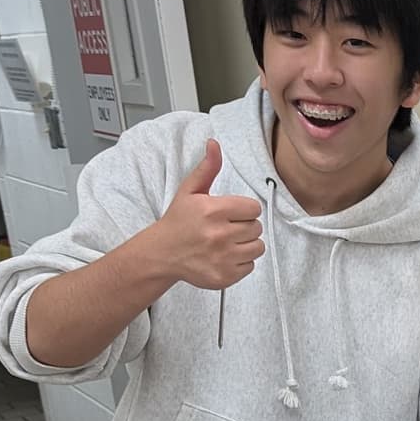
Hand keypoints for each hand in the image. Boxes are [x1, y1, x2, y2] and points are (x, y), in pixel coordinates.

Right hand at [145, 139, 262, 289]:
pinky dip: (241, 262)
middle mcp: (219, 235)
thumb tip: (214, 144)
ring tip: (228, 242)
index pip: (253, 208)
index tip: (231, 213)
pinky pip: (250, 266)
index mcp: (213, 210)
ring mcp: (223, 258)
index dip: (244, 210)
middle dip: (245, 226)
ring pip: (257, 247)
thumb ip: (207, 168)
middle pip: (256, 228)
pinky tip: (225, 256)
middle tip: (227, 227)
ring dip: (247, 244)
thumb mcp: (190, 191)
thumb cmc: (178, 221)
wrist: (162, 254)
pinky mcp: (225, 276)